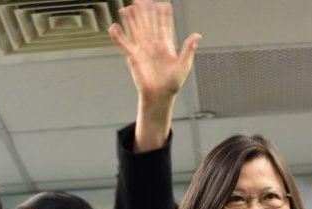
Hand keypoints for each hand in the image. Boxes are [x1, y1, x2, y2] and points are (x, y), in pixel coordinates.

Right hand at [109, 0, 200, 150]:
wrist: (159, 96)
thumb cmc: (172, 84)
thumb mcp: (184, 65)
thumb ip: (189, 48)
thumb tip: (197, 35)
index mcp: (166, 46)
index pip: (163, 26)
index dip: (163, 15)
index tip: (163, 3)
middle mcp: (153, 46)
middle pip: (148, 24)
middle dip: (145, 11)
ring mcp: (142, 50)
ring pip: (136, 30)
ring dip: (132, 20)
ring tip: (128, 7)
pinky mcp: (133, 58)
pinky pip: (124, 44)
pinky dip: (118, 36)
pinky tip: (114, 27)